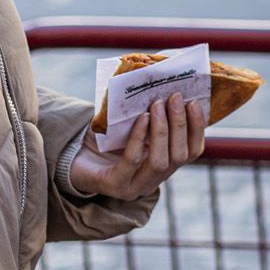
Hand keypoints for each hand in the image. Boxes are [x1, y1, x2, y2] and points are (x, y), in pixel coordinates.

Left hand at [67, 94, 207, 199]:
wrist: (73, 156)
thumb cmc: (108, 137)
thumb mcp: (135, 125)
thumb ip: (154, 113)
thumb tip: (168, 82)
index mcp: (165, 166)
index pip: (192, 151)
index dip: (197, 127)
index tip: (195, 101)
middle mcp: (154, 181)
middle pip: (179, 156)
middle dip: (179, 124)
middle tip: (174, 96)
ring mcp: (134, 187)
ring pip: (160, 161)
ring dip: (162, 129)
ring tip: (157, 103)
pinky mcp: (114, 185)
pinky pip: (132, 160)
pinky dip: (140, 137)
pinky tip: (141, 118)